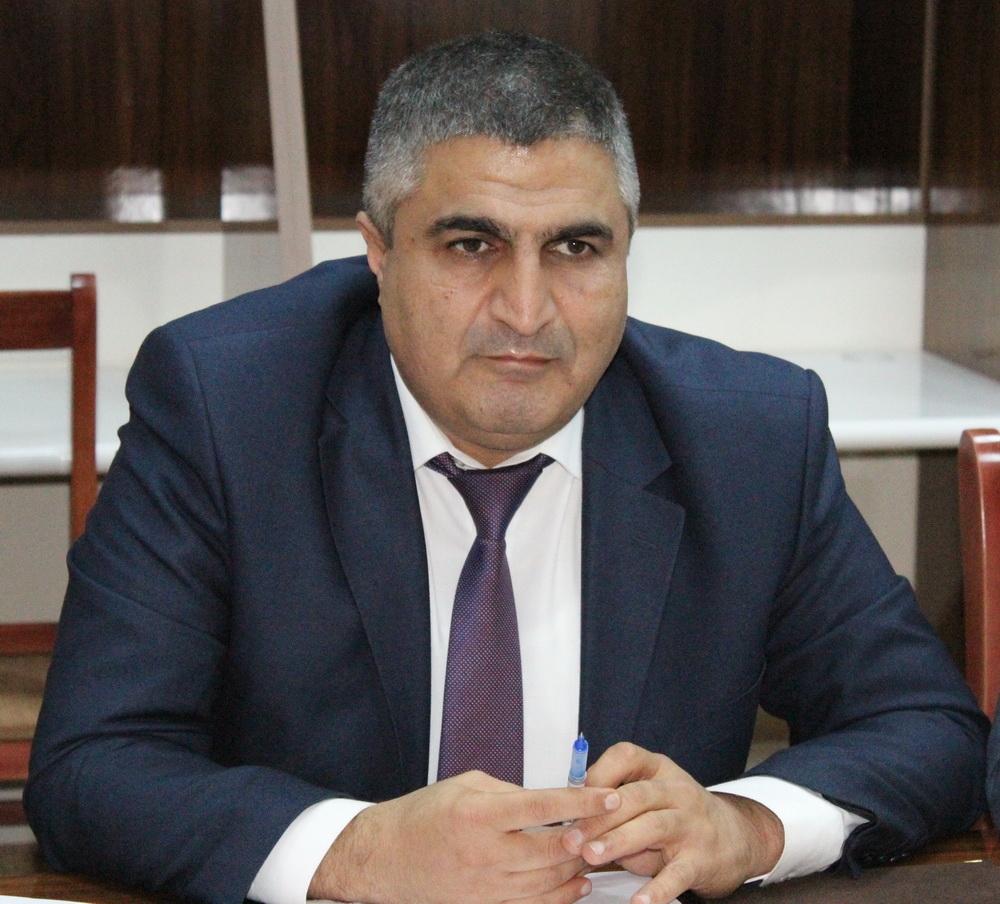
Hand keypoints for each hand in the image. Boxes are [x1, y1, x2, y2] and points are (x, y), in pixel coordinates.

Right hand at [309, 770, 621, 903]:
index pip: (543, 805)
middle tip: (608, 826)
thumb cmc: (422, 815)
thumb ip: (509, 791)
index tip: (608, 796)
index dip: (581, 801)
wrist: (384, 856)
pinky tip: (574, 885)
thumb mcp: (466, 785)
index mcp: (478, 813)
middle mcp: (482, 852)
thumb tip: (548, 801)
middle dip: (587, 838)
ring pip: (546, 882)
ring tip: (596, 853)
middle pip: (552, 849)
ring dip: (577, 869)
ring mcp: (483, 886)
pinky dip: (559, 897)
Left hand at [561, 742, 782, 902]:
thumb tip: (576, 824)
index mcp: (659, 770)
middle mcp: (677, 791)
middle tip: (571, 838)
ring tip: (592, 856)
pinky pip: (677, 874)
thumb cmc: (680, 815)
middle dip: (599, 817)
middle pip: (634, 797)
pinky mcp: (701, 859)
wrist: (736, 838)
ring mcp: (691, 824)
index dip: (598, 773)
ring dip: (618, 842)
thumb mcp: (652, 798)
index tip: (574, 796)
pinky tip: (638, 901)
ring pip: (652, 827)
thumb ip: (618, 807)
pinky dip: (657, 888)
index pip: (626, 756)